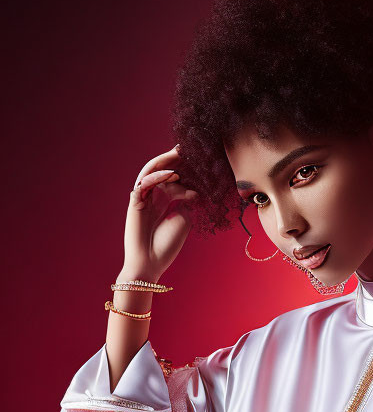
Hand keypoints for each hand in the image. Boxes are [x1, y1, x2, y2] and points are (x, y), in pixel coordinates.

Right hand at [121, 145, 197, 280]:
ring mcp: (142, 199)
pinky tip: (171, 175)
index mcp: (164, 202)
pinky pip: (143, 184)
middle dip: (174, 160)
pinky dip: (157, 178)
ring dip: (166, 163)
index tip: (199, 159)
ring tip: (179, 153)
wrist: (150, 263)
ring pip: (152, 173)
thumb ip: (185, 201)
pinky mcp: (134, 203)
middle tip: (188, 148)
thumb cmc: (166, 244)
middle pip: (162, 171)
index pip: (174, 179)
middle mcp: (153, 197)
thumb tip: (191, 188)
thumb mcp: (183, 218)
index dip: (184, 169)